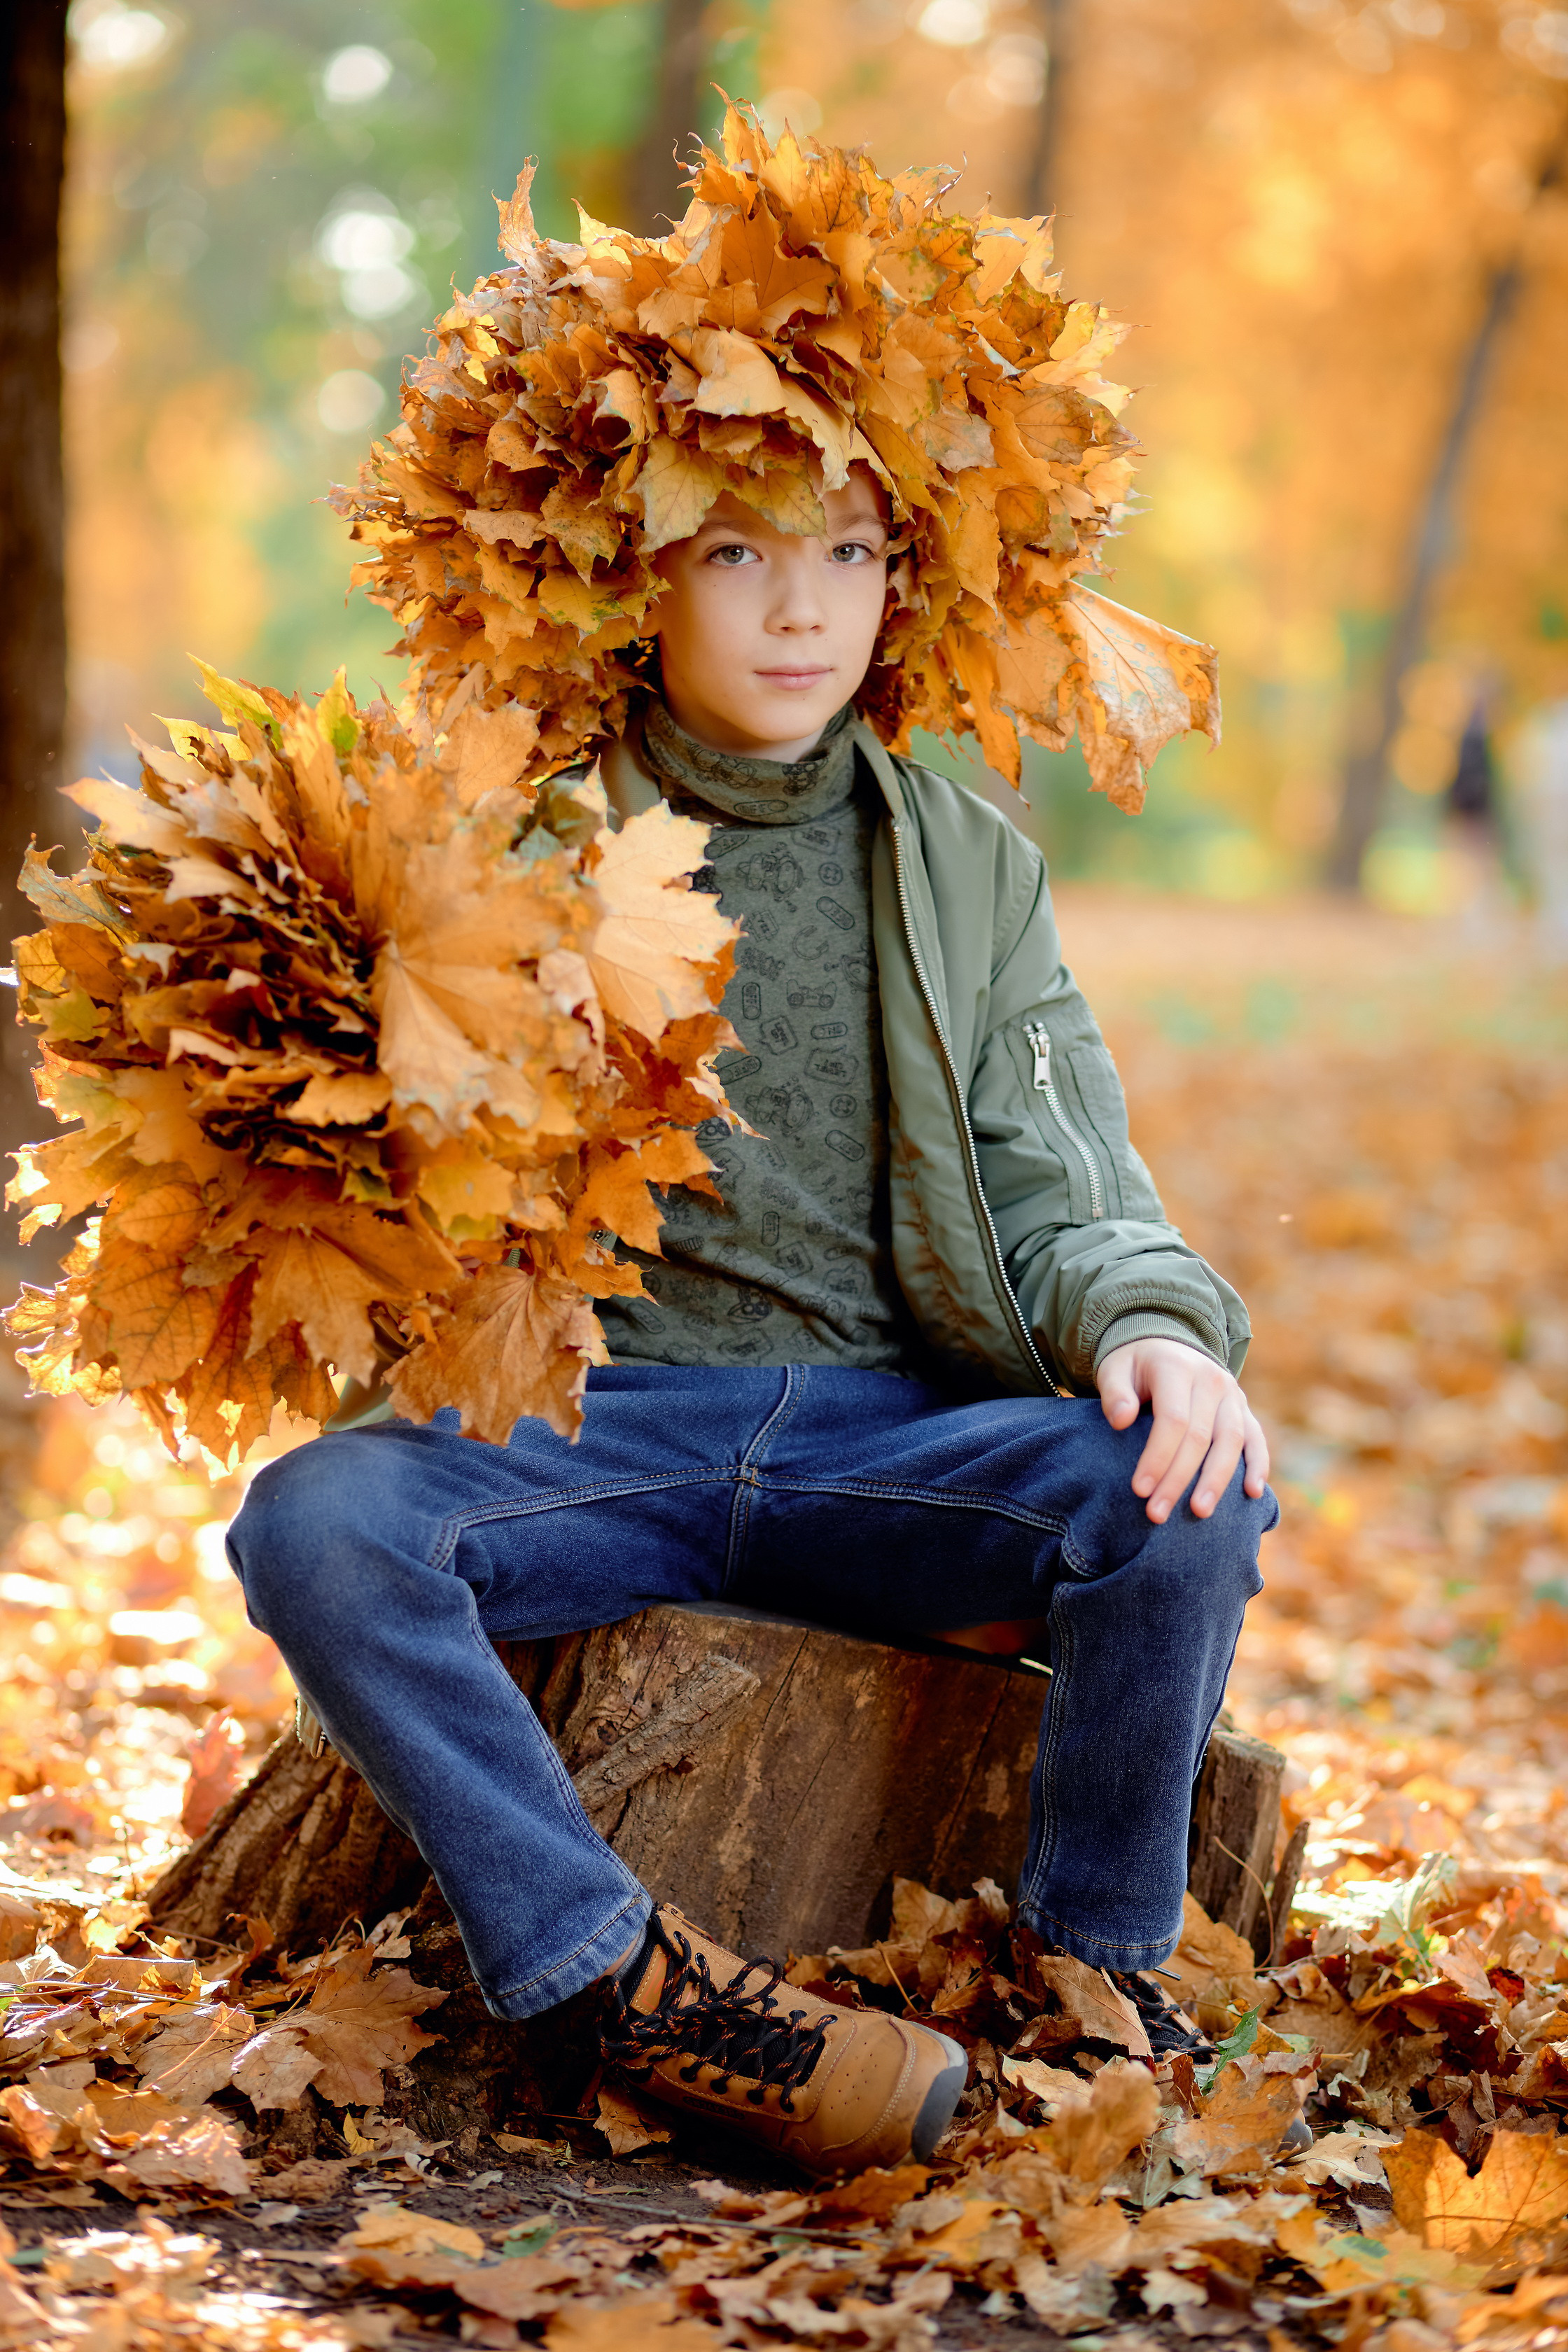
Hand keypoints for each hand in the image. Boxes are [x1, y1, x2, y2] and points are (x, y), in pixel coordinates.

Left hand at [1096, 1338, 1269, 1523]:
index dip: (1157, 1457)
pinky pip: (1256, 1438)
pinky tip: (1252, 1493)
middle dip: (1178, 1479)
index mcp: (1177, 1369)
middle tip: (1157, 1514)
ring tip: (1200, 1513)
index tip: (1139, 1490)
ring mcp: (1232, 1395)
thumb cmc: (1135, 1366)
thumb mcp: (1114, 1369)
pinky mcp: (1244, 1409)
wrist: (1167, 1345)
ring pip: (1231, 1441)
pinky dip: (1258, 1465)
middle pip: (1200, 1437)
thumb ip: (1114, 1392)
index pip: (1173, 1420)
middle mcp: (1211, 1380)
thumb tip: (1120, 1420)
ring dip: (1216, 1480)